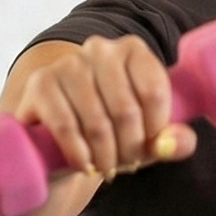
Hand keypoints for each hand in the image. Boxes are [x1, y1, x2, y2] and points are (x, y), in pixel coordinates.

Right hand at [9, 36, 197, 178]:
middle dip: (130, 149)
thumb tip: (176, 144)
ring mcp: (67, 64)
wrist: (58, 139)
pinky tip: (84, 165)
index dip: (156, 130)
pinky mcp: (39, 84)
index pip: (154, 91)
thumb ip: (173, 140)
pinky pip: (66, 126)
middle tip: (126, 165)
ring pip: (97, 122)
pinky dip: (79, 154)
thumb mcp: (148, 138)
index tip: (151, 147)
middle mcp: (99, 48)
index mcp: (132, 50)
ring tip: (106, 167)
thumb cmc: (112, 133)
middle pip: (126, 110)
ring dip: (105, 156)